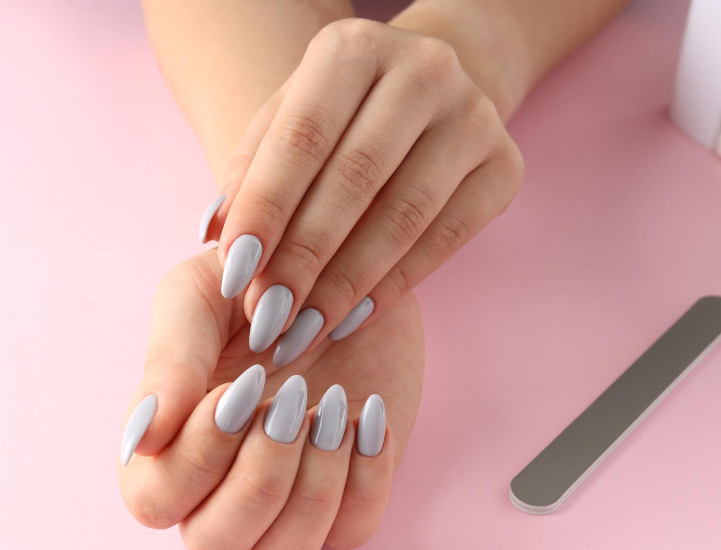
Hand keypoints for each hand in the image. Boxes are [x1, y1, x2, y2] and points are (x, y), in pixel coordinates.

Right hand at [118, 250, 423, 549]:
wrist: (346, 264)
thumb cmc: (258, 280)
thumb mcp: (200, 296)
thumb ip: (168, 360)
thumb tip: (142, 439)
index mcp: (169, 444)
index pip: (154, 499)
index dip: (198, 453)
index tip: (242, 383)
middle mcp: (221, 486)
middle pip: (214, 543)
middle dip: (259, 476)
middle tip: (293, 398)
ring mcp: (288, 496)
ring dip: (312, 488)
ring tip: (331, 410)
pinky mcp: (350, 493)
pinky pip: (352, 533)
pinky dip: (366, 478)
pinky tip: (368, 415)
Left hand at [200, 18, 521, 365]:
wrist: (432, 91)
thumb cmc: (341, 115)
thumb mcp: (286, 122)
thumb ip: (250, 172)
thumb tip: (216, 237)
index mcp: (354, 47)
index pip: (302, 136)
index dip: (266, 210)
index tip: (235, 274)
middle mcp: (424, 69)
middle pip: (355, 179)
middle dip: (303, 258)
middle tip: (266, 316)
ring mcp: (474, 117)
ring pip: (403, 216)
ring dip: (346, 284)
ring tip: (302, 330)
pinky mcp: (504, 166)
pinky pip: (444, 240)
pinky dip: (393, 286)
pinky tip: (351, 318)